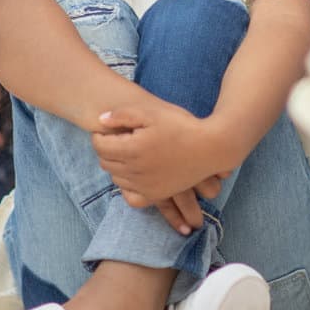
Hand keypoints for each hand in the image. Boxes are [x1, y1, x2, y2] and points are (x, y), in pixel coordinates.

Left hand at [93, 99, 236, 205]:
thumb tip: (100, 120)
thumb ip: (122, 115)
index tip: (108, 130)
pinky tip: (135, 174)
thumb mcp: (152, 113)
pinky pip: (129, 196)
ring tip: (130, 153)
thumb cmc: (182, 126)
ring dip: (117, 166)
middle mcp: (135, 170)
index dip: (100, 135)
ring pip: (116, 178)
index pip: (99, 145)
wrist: (210, 147)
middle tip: (120, 139)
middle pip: (105, 162)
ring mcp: (145, 185)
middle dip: (107, 150)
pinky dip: (127, 186)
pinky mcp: (155, 195)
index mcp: (132, 148)